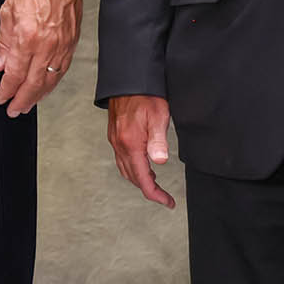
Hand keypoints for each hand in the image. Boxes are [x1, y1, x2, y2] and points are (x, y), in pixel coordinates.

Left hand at [0, 0, 82, 116]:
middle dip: (22, 100)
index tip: (0, 98)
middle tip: (13, 111)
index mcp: (27, 39)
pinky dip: (52, 83)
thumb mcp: (7, 13)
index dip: (6, 90)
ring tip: (27, 104)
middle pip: (33, 84)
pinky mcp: (72, 44)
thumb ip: (3, 43)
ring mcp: (61, 46)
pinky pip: (61, 70)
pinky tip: (45, 87)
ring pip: (50, 80)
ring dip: (38, 96)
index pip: (14, 74)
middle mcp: (46, 46)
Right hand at [108, 94, 177, 208]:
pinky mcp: (115, 135)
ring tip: (155, 183)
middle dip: (149, 190)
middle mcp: (120, 144)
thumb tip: (160, 161)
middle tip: (164, 197)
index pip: (142, 179)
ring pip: (125, 169)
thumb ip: (158, 140)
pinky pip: (122, 159)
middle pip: (132, 177)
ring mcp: (115, 140)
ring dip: (140, 180)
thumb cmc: (145, 96)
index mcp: (131, 144)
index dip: (156, 194)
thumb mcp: (158, 117)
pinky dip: (133, 168)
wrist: (127, 81)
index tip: (168, 202)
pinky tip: (143, 164)